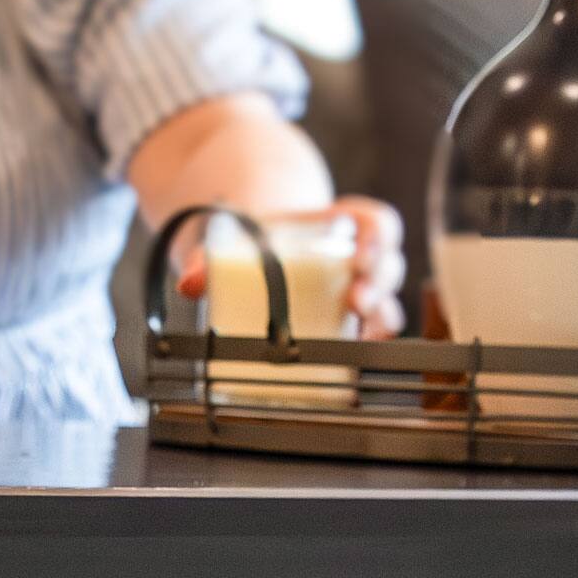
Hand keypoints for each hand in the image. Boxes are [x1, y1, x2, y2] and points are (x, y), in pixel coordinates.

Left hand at [175, 198, 408, 337]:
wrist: (257, 250)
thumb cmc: (257, 239)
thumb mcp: (237, 237)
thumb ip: (210, 257)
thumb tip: (189, 282)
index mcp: (342, 224)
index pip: (378, 223)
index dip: (380, 237)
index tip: (363, 253)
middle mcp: (358, 257)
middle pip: (387, 265)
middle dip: (379, 283)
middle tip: (359, 300)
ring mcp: (359, 290)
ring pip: (387, 301)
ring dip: (380, 316)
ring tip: (361, 331)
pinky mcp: (351, 322)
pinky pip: (372, 330)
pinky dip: (368, 341)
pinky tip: (355, 353)